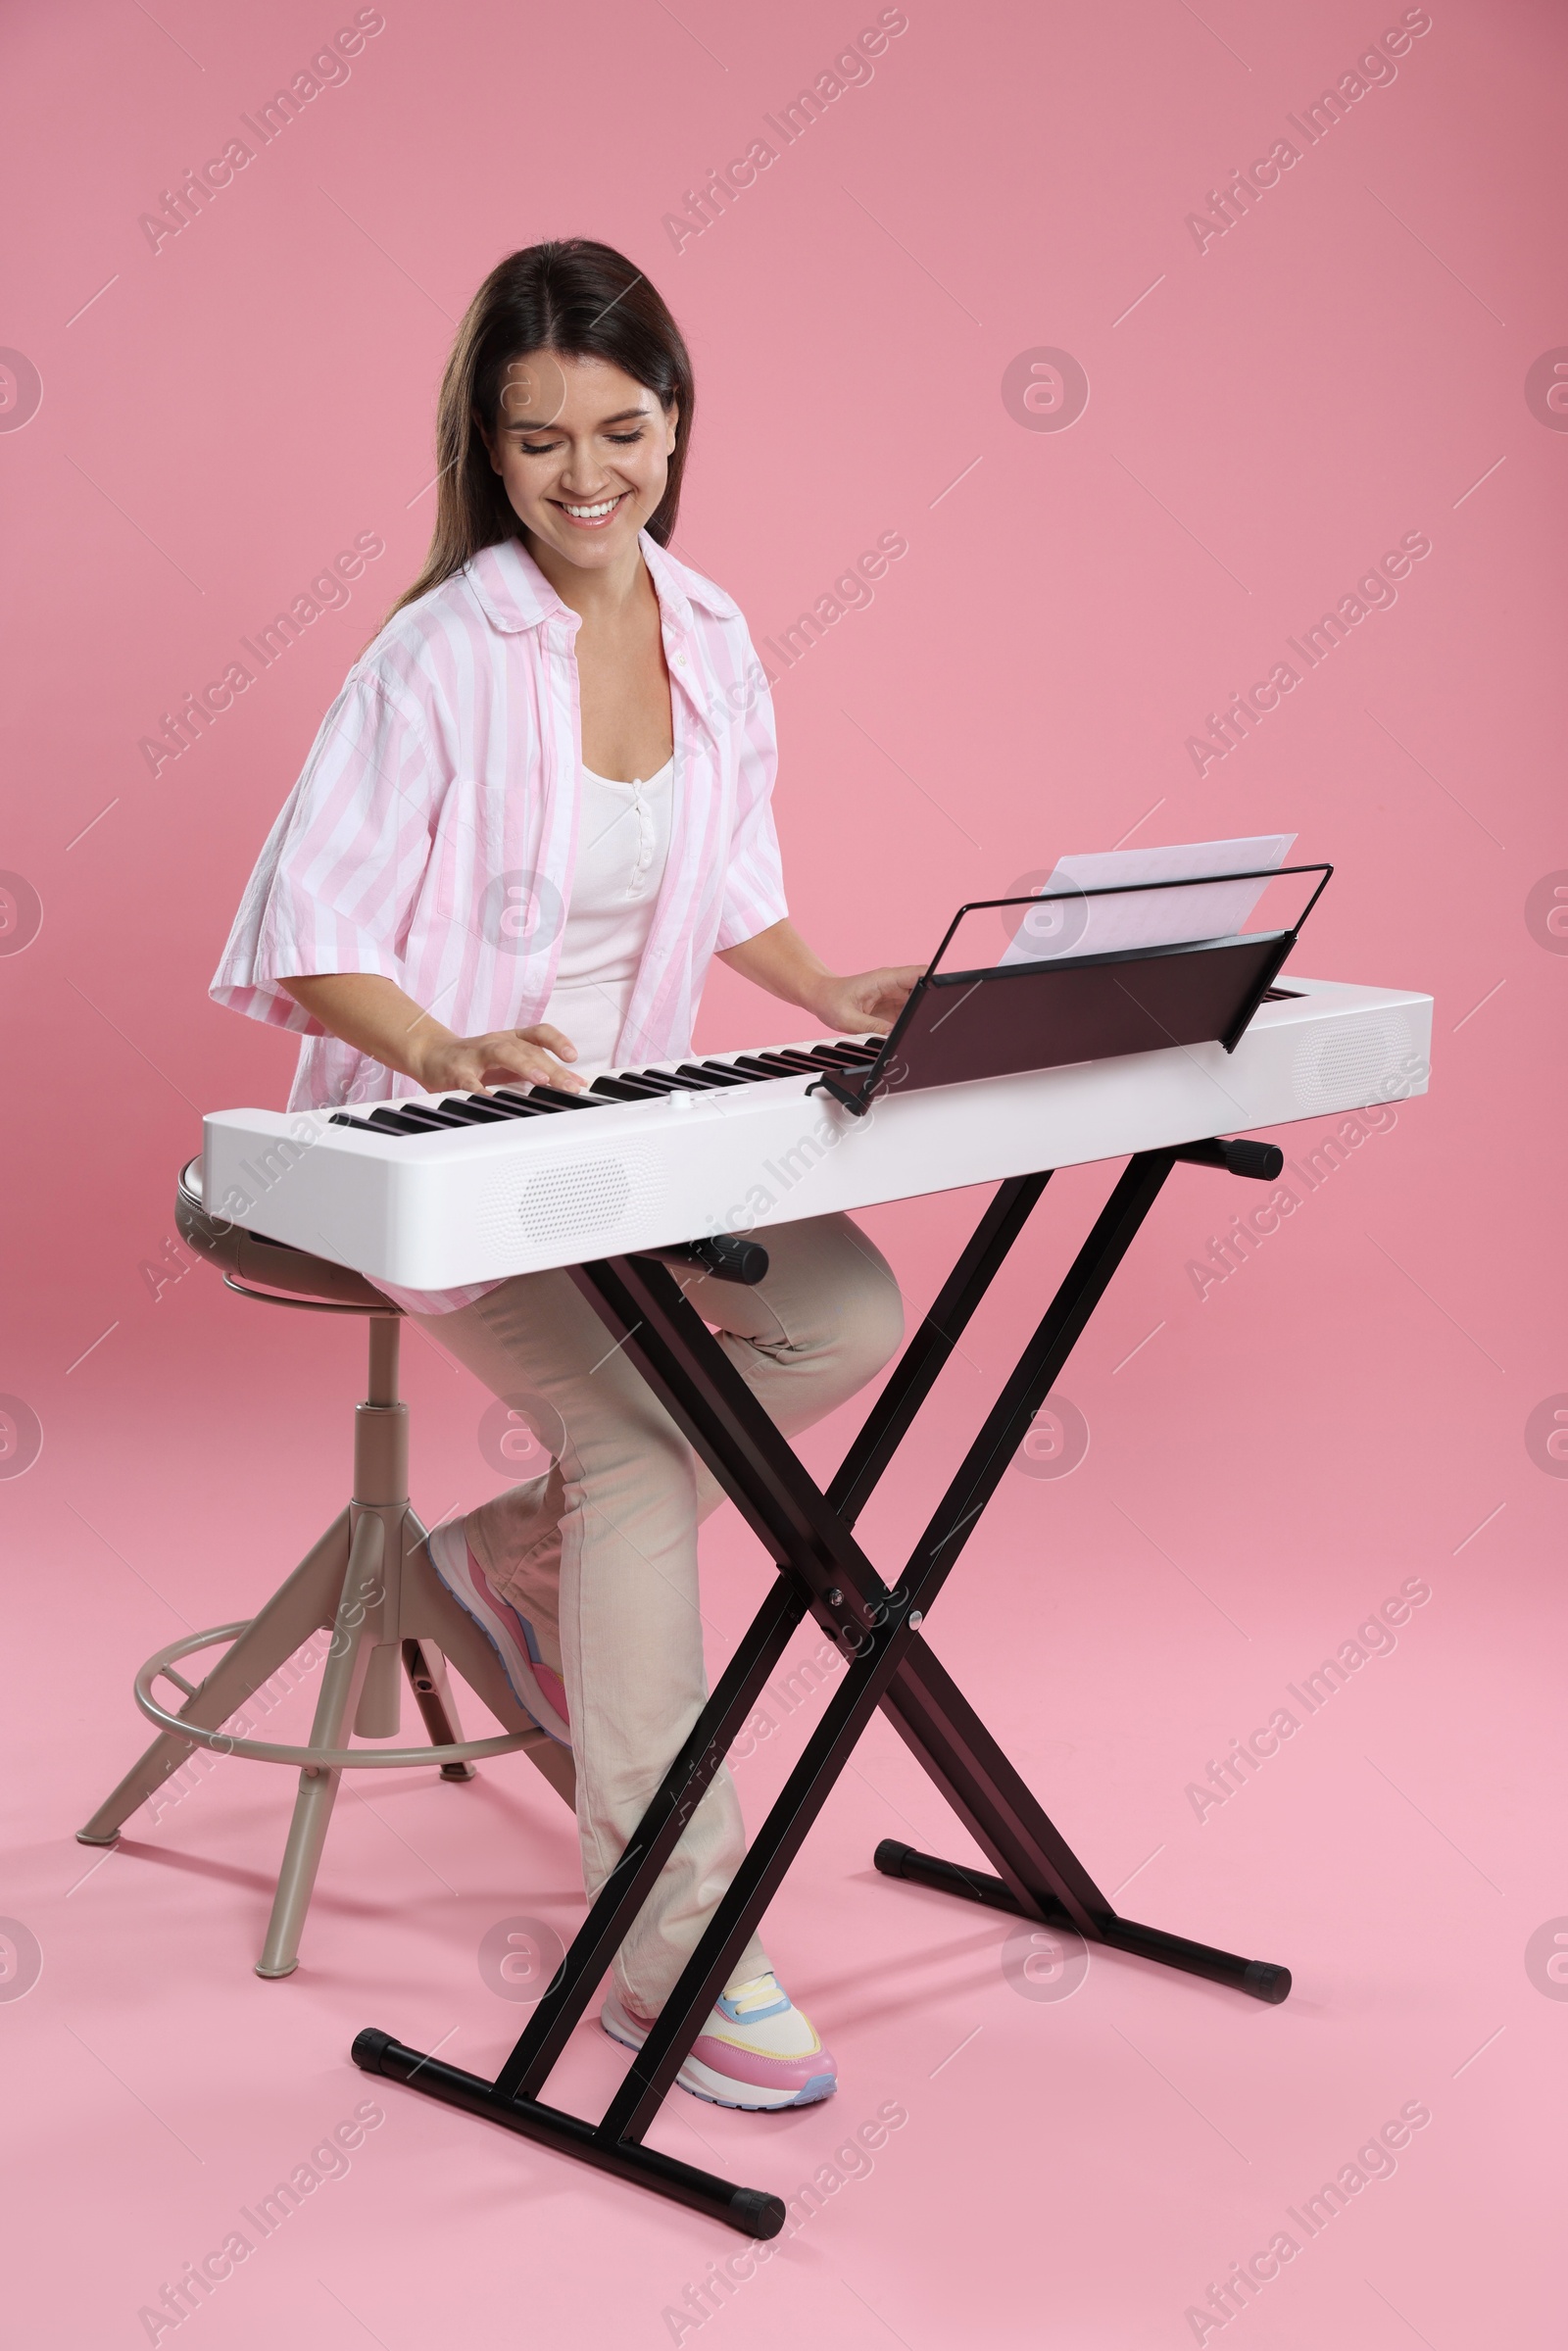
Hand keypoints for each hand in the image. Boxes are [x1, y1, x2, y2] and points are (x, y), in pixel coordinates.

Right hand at [408, 1023, 584, 1094]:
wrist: (432, 1055)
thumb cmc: (477, 1061)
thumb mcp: (512, 1062)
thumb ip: (542, 1069)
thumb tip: (576, 1081)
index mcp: (512, 1039)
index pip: (539, 1033)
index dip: (558, 1041)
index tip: (574, 1058)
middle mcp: (496, 1042)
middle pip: (527, 1049)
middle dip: (551, 1066)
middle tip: (569, 1085)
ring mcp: (476, 1055)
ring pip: (502, 1053)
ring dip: (524, 1065)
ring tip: (542, 1080)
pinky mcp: (456, 1071)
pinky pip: (469, 1079)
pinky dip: (480, 1090)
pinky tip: (491, 1099)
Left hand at [809, 965, 923, 1036]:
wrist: (821, 997)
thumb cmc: (831, 1001)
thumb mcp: (848, 1019)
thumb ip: (872, 1028)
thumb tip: (893, 1036)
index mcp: (885, 979)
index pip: (919, 974)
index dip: (934, 982)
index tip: (943, 996)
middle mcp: (894, 985)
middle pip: (924, 990)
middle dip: (931, 1004)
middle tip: (928, 1023)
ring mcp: (896, 996)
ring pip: (920, 1004)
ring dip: (921, 1015)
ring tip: (915, 1030)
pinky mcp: (894, 1008)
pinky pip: (910, 1014)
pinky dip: (912, 1023)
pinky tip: (907, 1032)